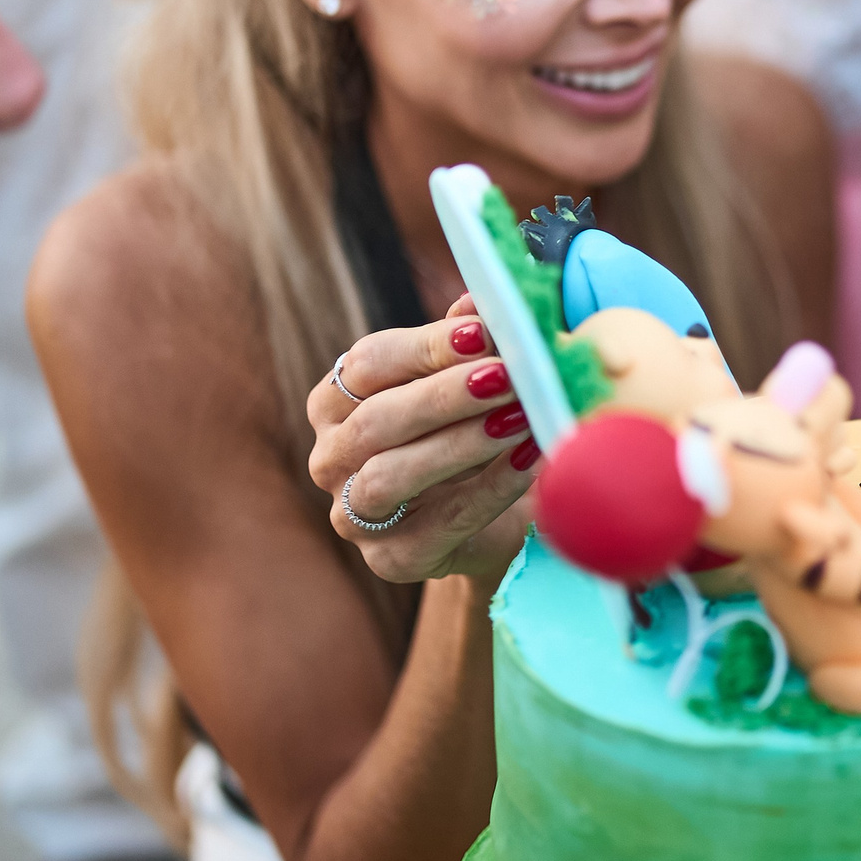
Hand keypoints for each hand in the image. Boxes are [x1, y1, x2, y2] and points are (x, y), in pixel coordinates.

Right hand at [307, 294, 539, 583]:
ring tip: (519, 417)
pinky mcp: (392, 560)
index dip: (426, 347)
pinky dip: (489, 489)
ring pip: (391, 475)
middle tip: (507, 375)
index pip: (367, 364)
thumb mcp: (465, 383)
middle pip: (376, 420)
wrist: (490, 524)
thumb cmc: (469, 437)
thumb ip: (465, 343)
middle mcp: (331, 457)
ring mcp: (353, 515)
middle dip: (446, 395)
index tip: (483, 333)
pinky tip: (530, 461)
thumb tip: (478, 300)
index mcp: (336, 401)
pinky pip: (439, 523)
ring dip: (460, 443)